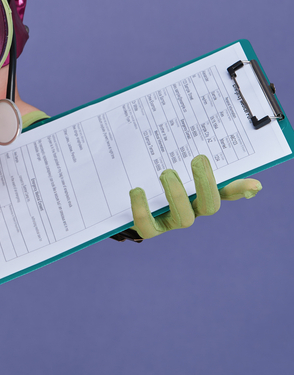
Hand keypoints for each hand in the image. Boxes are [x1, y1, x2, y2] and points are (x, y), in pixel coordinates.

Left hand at [128, 154, 260, 239]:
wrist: (120, 195)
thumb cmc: (149, 172)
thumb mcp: (165, 160)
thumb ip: (180, 152)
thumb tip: (205, 146)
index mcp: (199, 193)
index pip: (225, 191)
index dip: (239, 189)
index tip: (253, 183)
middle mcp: (190, 209)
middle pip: (210, 206)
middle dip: (207, 183)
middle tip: (198, 159)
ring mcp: (170, 220)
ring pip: (184, 218)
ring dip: (178, 194)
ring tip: (166, 173)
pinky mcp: (148, 228)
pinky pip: (148, 226)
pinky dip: (143, 209)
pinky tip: (137, 190)